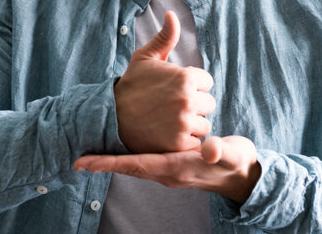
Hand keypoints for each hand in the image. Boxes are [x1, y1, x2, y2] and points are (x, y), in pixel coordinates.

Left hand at [74, 135, 261, 203]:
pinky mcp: (172, 164)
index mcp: (176, 167)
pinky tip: (121, 146)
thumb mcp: (231, 154)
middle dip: (104, 164)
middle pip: (129, 167)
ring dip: (113, 161)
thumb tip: (209, 149)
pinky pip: (143, 161)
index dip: (110, 163)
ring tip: (91, 156)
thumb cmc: (236, 162)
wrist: (244, 176)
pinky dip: (128, 157)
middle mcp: (167, 171)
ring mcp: (168, 170)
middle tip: (77, 160)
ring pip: (134, 165)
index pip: (136, 165)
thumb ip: (220, 151)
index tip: (84, 163)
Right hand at [114, 11, 215, 152]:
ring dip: (191, 124)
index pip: (207, 82)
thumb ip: (165, 37)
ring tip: (168, 120)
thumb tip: (172, 13)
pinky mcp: (179, 144)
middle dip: (194, 105)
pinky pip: (195, 143)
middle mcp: (188, 99)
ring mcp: (184, 123)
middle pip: (208, 104)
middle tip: (170, 106)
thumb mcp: (145, 58)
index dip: (192, 85)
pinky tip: (167, 134)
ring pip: (204, 124)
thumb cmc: (131, 85)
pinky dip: (184, 141)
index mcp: (185, 77)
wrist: (111, 117)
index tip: (172, 89)